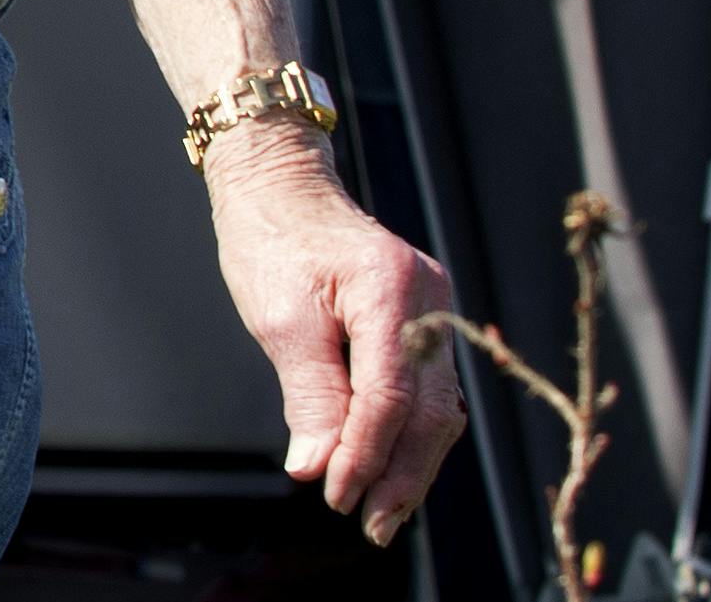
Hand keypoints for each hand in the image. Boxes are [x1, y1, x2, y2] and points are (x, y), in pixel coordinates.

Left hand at [206, 125, 462, 542]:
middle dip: (402, 476)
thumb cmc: (271, 239)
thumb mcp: (280, 318)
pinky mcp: (425, 319)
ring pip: (439, 406)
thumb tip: (316, 466)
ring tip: (383, 514)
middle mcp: (429, 298)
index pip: (390, 396)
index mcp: (391, 289)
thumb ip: (309, 393)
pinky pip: (430, 388)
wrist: (281, 184)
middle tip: (373, 527)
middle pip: (430, 409)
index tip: (335, 495)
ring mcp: (435, 307)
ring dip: (413, 465)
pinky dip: (410, 433)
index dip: (365, 455)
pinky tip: (391, 469)